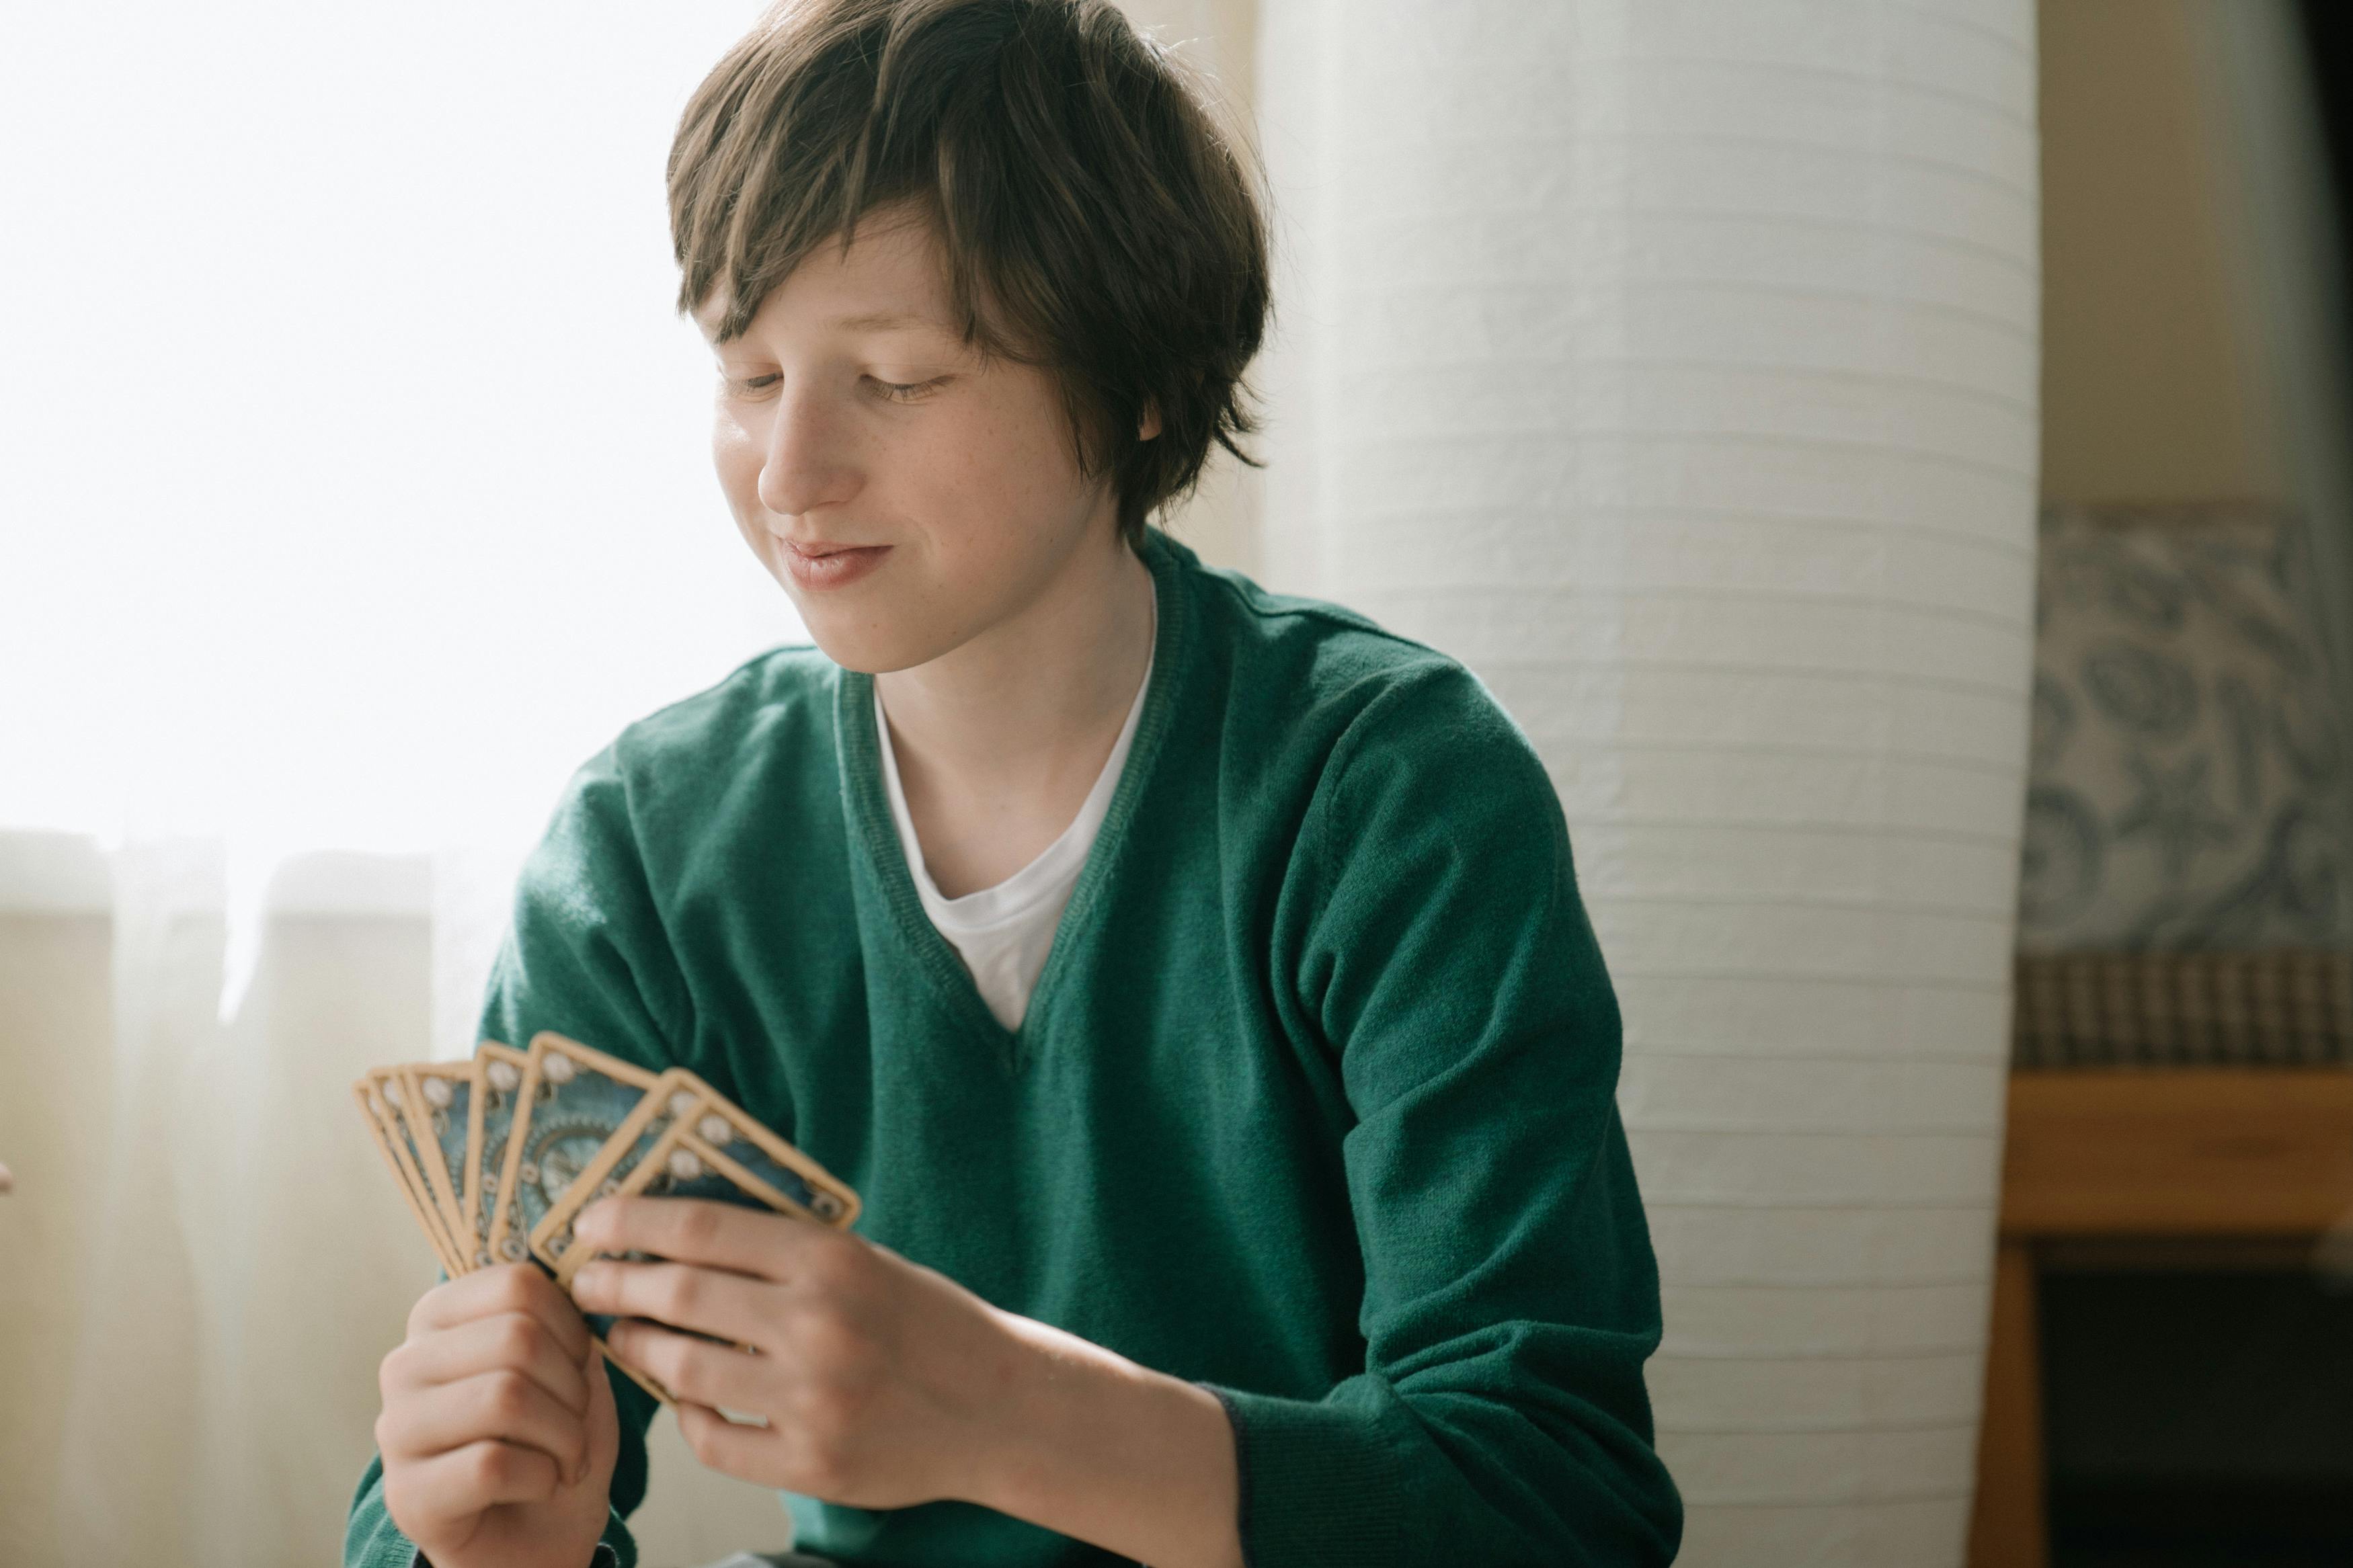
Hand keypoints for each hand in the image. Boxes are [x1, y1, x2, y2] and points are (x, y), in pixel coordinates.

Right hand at [376, 1264, 618, 1567]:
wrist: (541, 1534)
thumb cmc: (553, 1439)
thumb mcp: (573, 1367)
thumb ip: (567, 1319)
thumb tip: (584, 1276)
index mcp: (439, 1317)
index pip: (517, 1283)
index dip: (572, 1325)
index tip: (581, 1363)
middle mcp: (404, 1364)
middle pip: (516, 1338)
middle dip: (573, 1387)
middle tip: (576, 1422)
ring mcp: (396, 1430)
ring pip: (505, 1397)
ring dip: (563, 1435)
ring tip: (565, 1457)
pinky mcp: (406, 1495)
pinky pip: (492, 1464)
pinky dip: (541, 1477)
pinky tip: (537, 1486)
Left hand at [566, 1197, 1014, 1509]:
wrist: (1000, 1406)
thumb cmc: (926, 1322)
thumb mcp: (866, 1261)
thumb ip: (784, 1250)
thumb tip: (677, 1232)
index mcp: (831, 1260)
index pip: (701, 1229)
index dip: (633, 1220)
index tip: (592, 1217)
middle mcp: (817, 1324)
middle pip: (679, 1294)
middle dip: (616, 1284)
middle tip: (586, 1280)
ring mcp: (812, 1399)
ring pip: (684, 1369)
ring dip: (639, 1349)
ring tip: (624, 1337)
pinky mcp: (811, 1462)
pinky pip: (715, 1439)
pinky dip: (687, 1416)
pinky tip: (683, 1397)